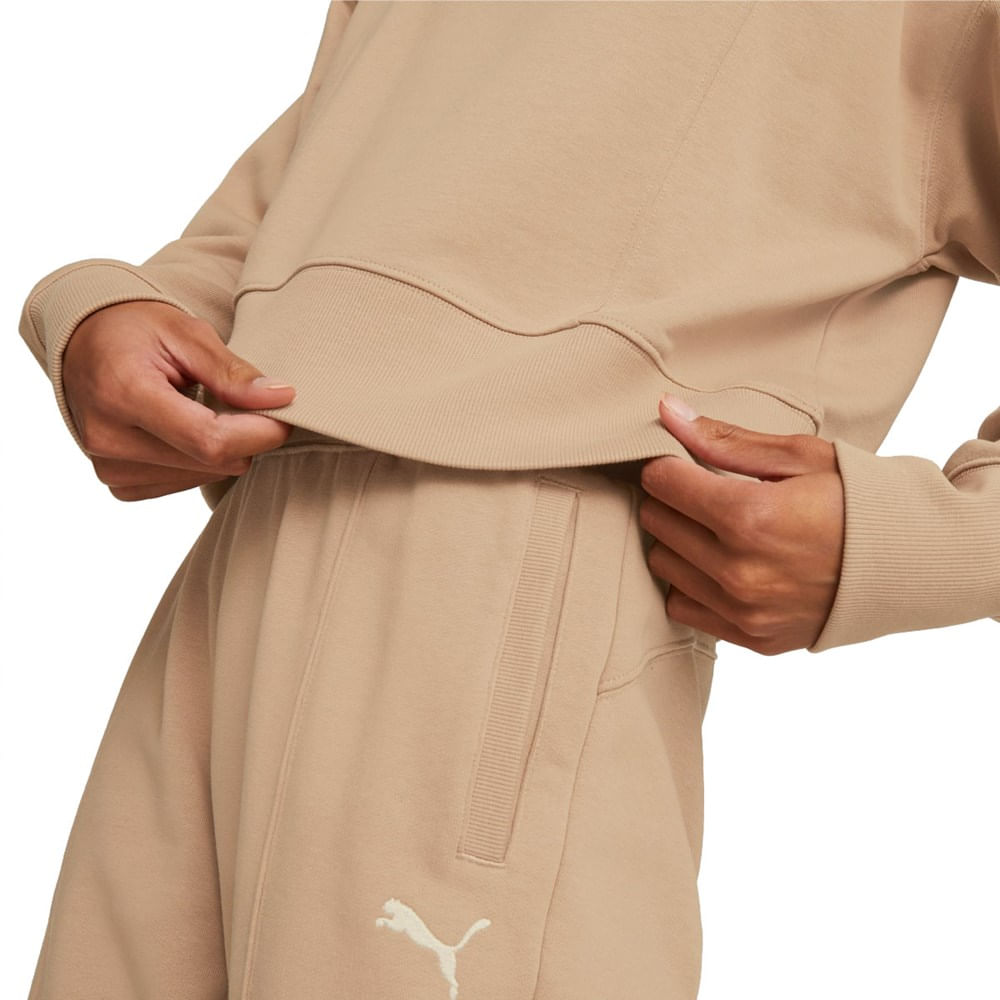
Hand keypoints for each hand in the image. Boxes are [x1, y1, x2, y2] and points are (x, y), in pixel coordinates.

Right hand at [63, 300, 295, 500]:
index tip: (282, 414)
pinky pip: (183, 484)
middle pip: (212, 461)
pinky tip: (181, 429)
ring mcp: (109, 466)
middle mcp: (109, 437)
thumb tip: (280, 398)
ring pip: (205, 475)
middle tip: (238, 401)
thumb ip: (232, 372)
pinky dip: (197, 460)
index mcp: (123, 393)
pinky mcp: (117, 482)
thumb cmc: (134, 330)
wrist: (83, 342)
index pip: (209, 439)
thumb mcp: (186, 333)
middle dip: (243, 435)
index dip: (258, 433)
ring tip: (197, 407)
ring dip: (219, 447)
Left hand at [638, 394, 844, 654]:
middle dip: (672, 501)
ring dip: (678, 543)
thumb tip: (667, 411)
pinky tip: (721, 565)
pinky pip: (685, 608)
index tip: (681, 463)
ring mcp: (745, 609)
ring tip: (714, 528)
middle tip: (701, 492)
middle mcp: (740, 570)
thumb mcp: (799, 456)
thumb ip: (725, 440)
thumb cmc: (859, 500)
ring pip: (665, 567)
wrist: (912, 563)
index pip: (662, 483)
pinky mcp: (752, 636)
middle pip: (658, 524)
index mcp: (750, 517)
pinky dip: (693, 585)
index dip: (666, 466)